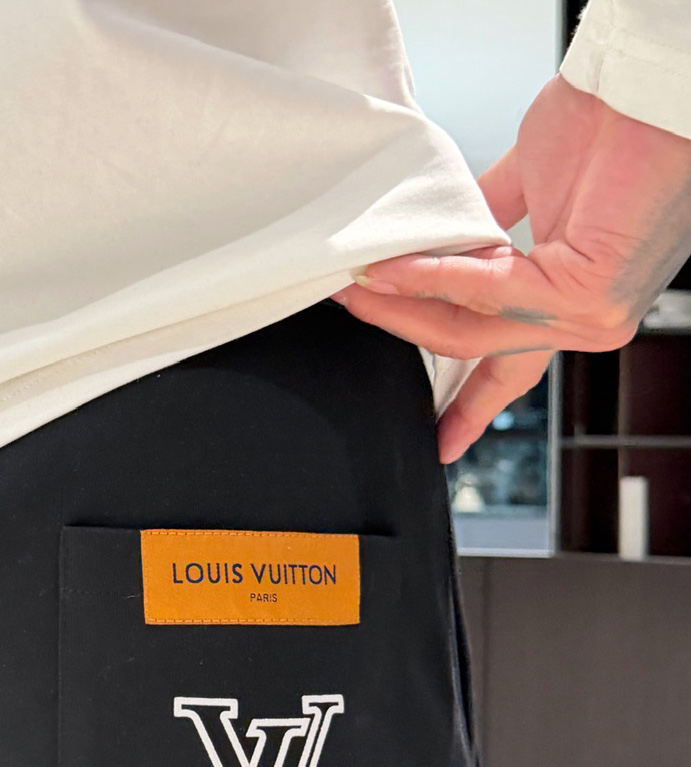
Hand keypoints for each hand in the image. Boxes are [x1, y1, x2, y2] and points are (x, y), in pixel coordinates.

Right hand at [333, 76, 690, 461]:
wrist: (650, 90)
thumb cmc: (615, 125)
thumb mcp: (532, 186)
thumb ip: (484, 229)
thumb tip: (431, 248)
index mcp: (576, 299)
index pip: (514, 369)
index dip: (472, 406)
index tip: (442, 441)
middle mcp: (587, 320)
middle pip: (473, 345)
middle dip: (403, 328)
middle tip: (353, 305)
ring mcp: (589, 317)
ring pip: (471, 329)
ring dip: (404, 305)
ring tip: (359, 283)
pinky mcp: (585, 298)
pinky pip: (486, 294)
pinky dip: (433, 279)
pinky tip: (395, 267)